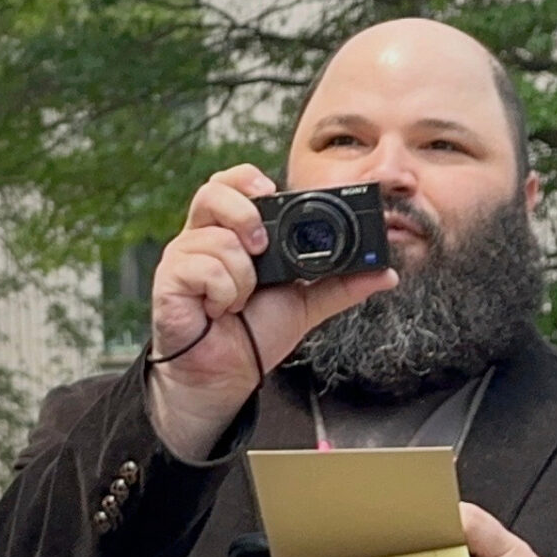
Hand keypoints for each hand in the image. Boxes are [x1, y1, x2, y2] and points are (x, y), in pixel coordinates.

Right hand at [145, 165, 398, 458]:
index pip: (231, 184)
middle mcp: (204, 237)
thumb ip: (341, 284)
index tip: (271, 192)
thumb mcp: (306, 304)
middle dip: (244, 214)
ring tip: (240, 300)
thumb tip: (385, 272)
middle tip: (261, 247)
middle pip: (212, 193)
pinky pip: (205, 269)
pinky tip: (220, 310)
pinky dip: (225, 294)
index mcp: (234, 233)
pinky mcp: (171, 280)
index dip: (247, 179)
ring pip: (219, 239)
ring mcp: (184, 257)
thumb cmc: (253, 334)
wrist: (226, 376)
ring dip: (243, 277)